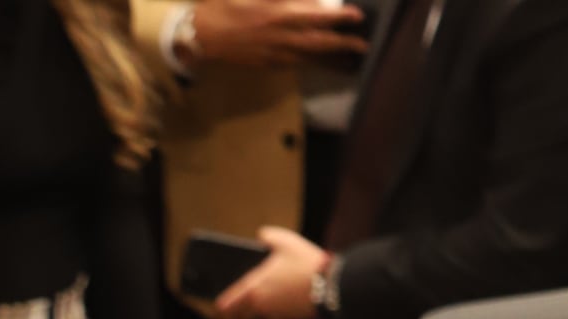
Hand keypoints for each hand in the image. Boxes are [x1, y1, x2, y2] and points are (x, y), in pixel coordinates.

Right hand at [186, 0, 366, 66]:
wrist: (204, 33)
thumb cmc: (229, 2)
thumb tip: (312, 1)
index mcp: (283, 13)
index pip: (321, 16)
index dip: (341, 17)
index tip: (357, 16)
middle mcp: (284, 37)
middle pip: (321, 43)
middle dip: (344, 45)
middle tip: (362, 46)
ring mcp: (276, 54)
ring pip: (311, 57)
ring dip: (332, 58)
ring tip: (349, 58)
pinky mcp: (267, 64)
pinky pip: (296, 63)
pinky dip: (312, 62)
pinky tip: (320, 61)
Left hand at [216, 227, 332, 318]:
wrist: (330, 284)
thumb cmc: (306, 263)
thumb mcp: (286, 241)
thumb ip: (269, 236)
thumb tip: (261, 235)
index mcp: (256, 287)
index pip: (232, 300)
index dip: (222, 305)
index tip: (217, 308)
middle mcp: (261, 306)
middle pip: (240, 316)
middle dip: (232, 316)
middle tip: (227, 316)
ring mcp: (274, 316)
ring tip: (246, 315)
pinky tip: (269, 315)